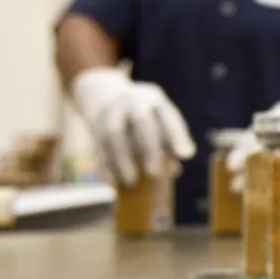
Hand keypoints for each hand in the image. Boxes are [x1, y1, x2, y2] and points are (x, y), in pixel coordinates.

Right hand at [71, 67, 195, 185]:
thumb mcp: (159, 119)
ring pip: (114, 133)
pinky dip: (106, 165)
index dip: (177, 135)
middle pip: (141, 121)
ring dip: (123, 159)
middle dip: (149, 147)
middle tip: (154, 173)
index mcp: (154, 99)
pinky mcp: (93, 124)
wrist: (104, 95)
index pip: (168, 115)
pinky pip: (98, 144)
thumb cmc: (143, 116)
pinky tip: (113, 182)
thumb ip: (171, 142)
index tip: (186, 155)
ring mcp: (110, 111)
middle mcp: (132, 101)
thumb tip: (174, 171)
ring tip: (131, 182)